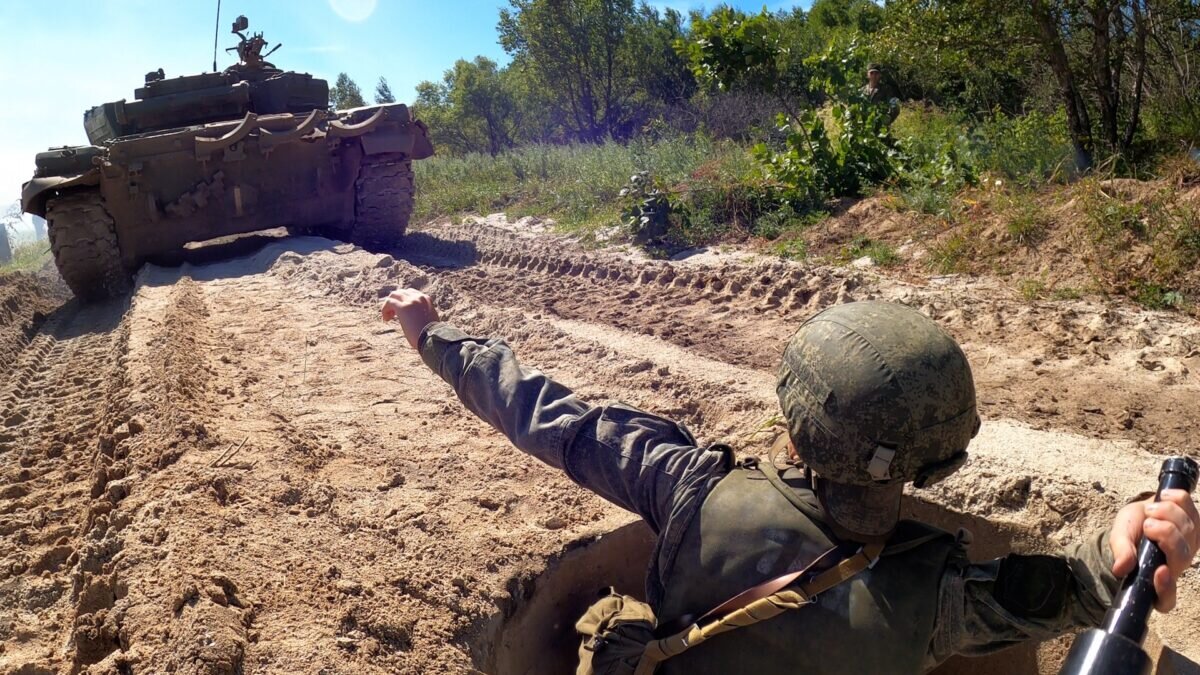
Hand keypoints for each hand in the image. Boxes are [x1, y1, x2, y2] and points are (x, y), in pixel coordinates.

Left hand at [381, 289, 438, 348]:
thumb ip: (422, 315)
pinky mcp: (402, 307)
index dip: (404, 301)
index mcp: (426, 300)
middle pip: (401, 292)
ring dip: (389, 305)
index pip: (411, 294)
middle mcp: (419, 297)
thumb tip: (416, 321)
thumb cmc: (431, 335)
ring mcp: (411, 301)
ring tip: (388, 317)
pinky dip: (385, 309)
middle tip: (393, 314)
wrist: (432, 338)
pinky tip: (386, 319)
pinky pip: (389, 302)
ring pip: (394, 295)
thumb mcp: (428, 321)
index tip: (401, 312)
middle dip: (395, 301)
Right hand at [1109, 489, 1198, 611]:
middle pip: (1181, 555)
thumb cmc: (1130, 532)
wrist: (1141, 514)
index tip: (1160, 571)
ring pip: (1189, 530)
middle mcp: (1176, 567)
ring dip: (1169, 514)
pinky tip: (1165, 497)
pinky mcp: (1197, 528)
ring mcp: (1190, 547)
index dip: (1165, 588)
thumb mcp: (1119, 538)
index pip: (1165, 598)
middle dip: (1166, 534)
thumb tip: (1120, 568)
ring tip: (1150, 509)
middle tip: (1147, 524)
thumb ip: (1122, 552)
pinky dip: (1179, 501)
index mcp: (1154, 579)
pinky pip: (1195, 512)